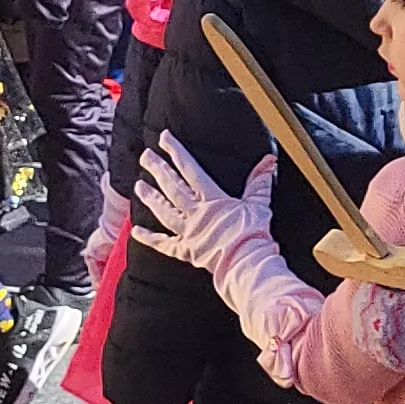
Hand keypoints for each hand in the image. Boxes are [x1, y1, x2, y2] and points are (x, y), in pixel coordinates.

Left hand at [130, 135, 278, 281]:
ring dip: (151, 197)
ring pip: (164, 211)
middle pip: (172, 187)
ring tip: (139, 185)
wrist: (247, 264)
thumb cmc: (254, 236)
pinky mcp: (185, 251)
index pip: (190, 170)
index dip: (176, 152)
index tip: (164, 139)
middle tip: (145, 157)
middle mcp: (196, 213)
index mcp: (213, 199)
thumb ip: (260, 183)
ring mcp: (188, 232)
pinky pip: (163, 243)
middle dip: (157, 169)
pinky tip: (136, 231)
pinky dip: (149, 238)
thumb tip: (268, 162)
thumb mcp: (259, 205)